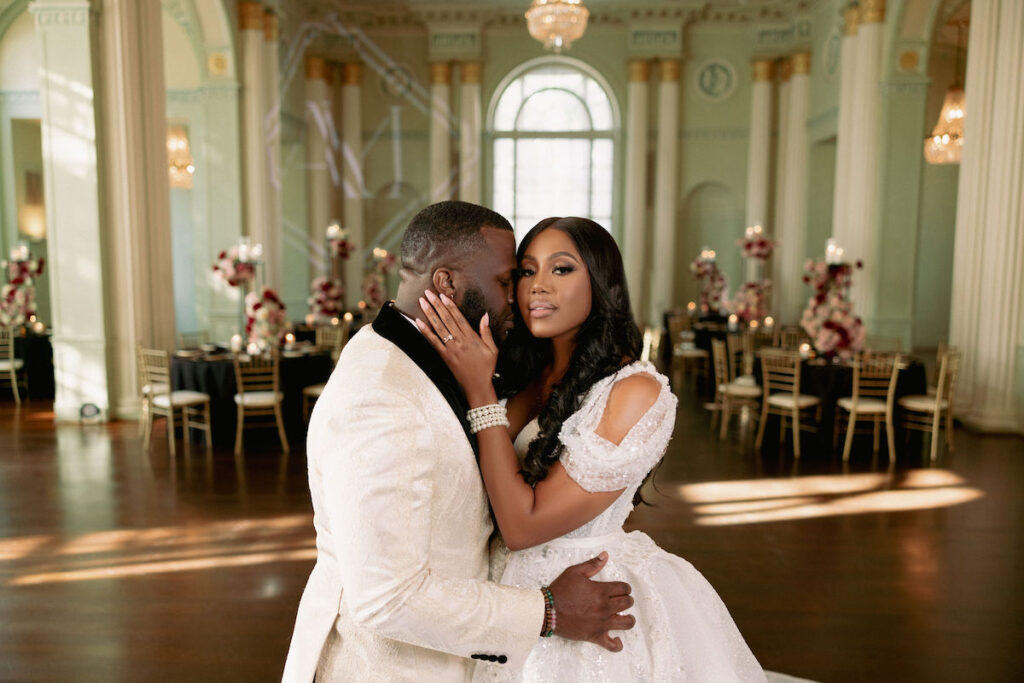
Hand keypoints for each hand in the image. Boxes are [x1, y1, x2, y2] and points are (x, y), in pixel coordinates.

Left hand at [416, 290, 498, 404]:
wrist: (477, 386)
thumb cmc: (486, 368)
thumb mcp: (492, 349)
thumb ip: (486, 332)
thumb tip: (485, 316)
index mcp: (472, 338)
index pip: (459, 318)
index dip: (450, 306)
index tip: (443, 295)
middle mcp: (460, 342)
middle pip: (446, 319)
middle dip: (436, 305)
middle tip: (428, 293)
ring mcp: (451, 349)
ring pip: (438, 328)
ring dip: (429, 314)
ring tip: (422, 302)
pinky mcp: (444, 357)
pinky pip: (433, 342)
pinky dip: (425, 332)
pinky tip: (418, 322)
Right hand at [548, 552, 634, 651]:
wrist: (547, 610)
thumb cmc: (561, 590)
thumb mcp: (575, 572)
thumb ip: (592, 564)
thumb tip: (606, 555)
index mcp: (601, 591)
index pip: (624, 588)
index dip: (625, 587)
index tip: (621, 589)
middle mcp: (604, 607)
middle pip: (627, 603)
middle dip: (627, 600)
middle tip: (621, 599)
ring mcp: (601, 623)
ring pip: (627, 623)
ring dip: (629, 618)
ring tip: (624, 616)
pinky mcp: (595, 636)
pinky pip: (612, 645)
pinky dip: (618, 643)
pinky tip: (617, 637)